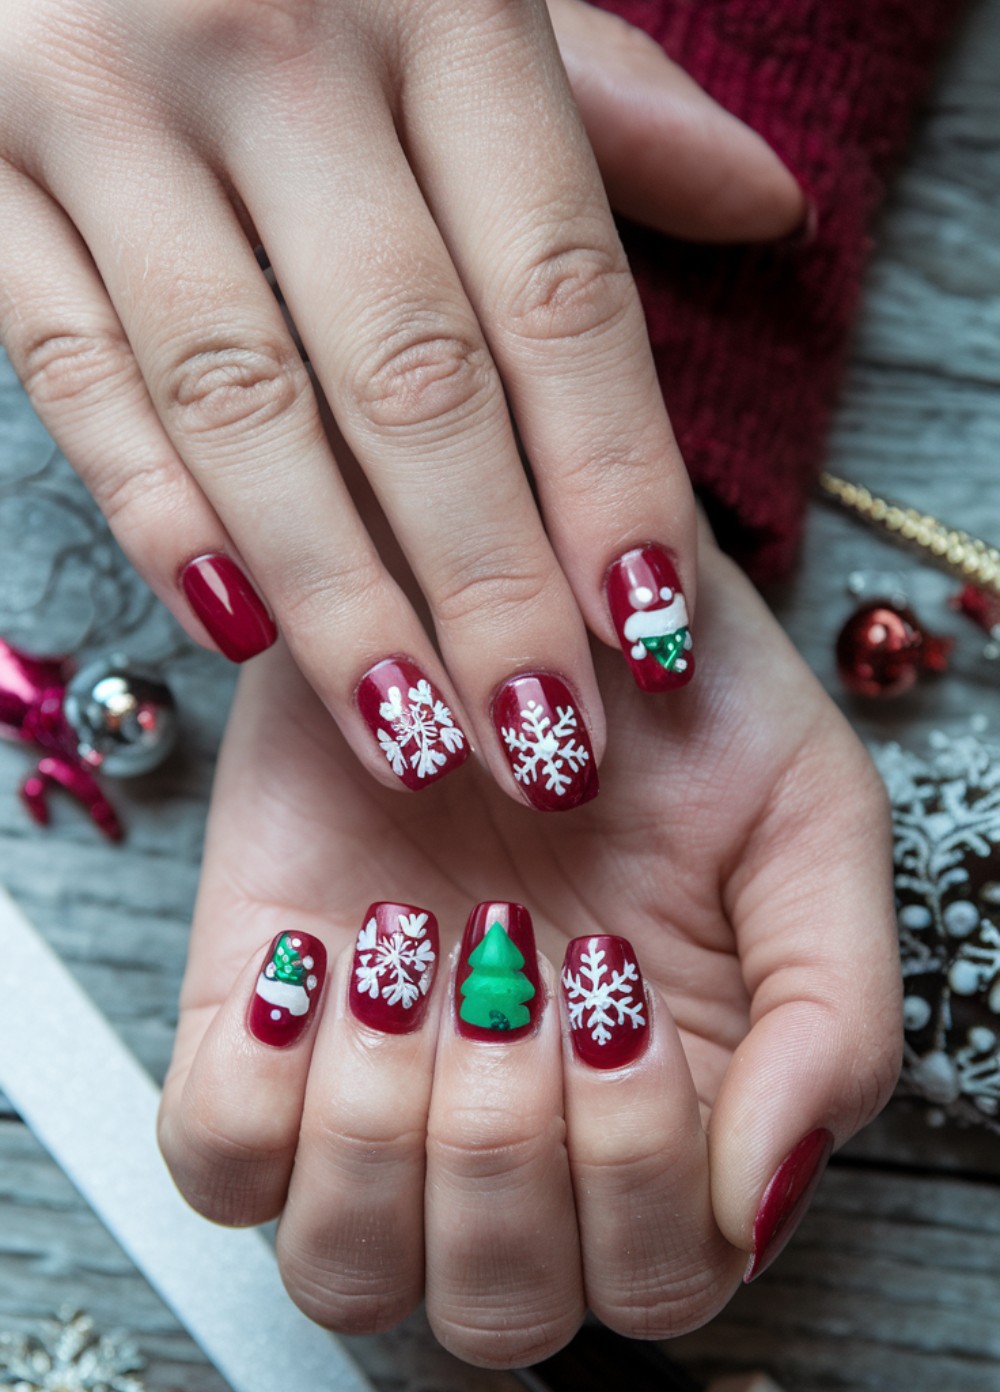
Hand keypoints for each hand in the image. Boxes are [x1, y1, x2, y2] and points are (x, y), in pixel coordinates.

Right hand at [0, 0, 801, 814]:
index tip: (655, 641)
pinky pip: (75, 375)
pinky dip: (160, 513)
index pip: (560, 293)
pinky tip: (240, 634)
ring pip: (247, 406)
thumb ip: (600, 93)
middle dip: (492, 589)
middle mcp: (275, 42)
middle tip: (546, 747)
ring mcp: (106, 102)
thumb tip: (765, 205)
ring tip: (414, 740)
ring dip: (340, 600)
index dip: (616, 482)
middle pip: (416, 378)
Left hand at [158, 515, 900, 1367]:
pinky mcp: (252, 1039)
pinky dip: (255, 1091)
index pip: (655, 1283)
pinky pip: (216, 1165)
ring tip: (412, 944)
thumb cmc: (671, 712)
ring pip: (346, 1276)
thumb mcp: (806, 827)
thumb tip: (758, 1200)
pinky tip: (315, 961)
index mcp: (670, 1128)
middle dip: (504, 1142)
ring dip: (382, 1124)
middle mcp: (519, 1148)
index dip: (634, 1166)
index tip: (617, 975)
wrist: (509, 575)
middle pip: (498, 1309)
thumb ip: (833, 1019)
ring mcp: (373, 1105)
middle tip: (516, 951)